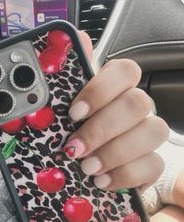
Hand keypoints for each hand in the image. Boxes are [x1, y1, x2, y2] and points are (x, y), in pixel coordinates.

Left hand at [63, 31, 168, 191]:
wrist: (88, 166)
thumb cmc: (78, 132)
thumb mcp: (67, 108)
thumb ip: (71, 77)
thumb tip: (76, 40)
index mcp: (115, 90)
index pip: (125, 71)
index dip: (101, 90)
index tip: (74, 112)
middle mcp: (135, 108)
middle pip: (137, 103)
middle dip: (102, 129)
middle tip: (75, 148)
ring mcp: (147, 134)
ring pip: (153, 131)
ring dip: (115, 152)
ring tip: (87, 168)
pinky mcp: (151, 162)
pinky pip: (152, 165)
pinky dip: (125, 175)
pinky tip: (102, 181)